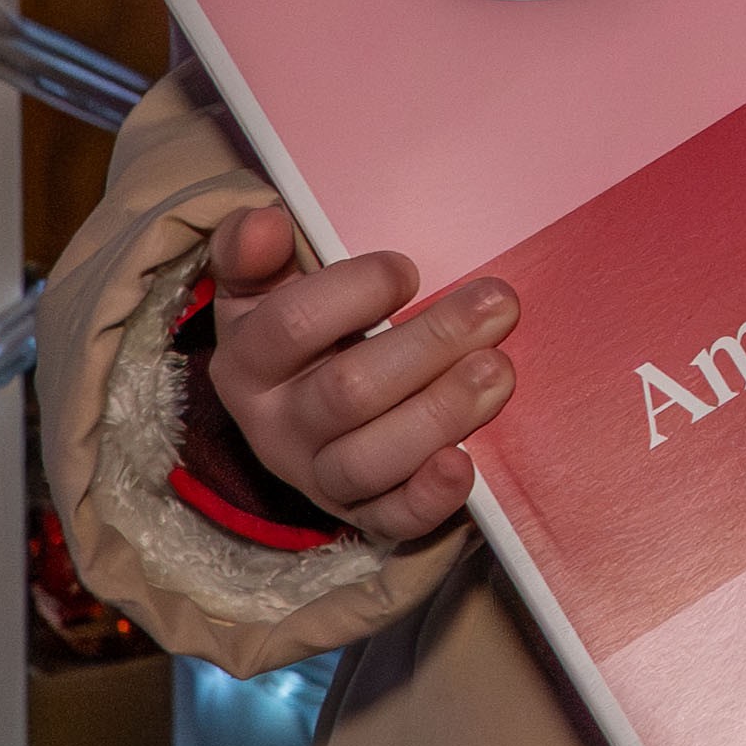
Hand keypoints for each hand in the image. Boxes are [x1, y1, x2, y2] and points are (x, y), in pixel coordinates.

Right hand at [202, 197, 507, 550]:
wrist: (300, 410)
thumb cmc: (302, 330)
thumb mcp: (262, 287)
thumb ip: (254, 250)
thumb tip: (264, 224)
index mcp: (247, 362)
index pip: (292, 325)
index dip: (357, 291)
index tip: (410, 270)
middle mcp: (274, 427)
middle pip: (348, 391)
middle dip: (431, 343)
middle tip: (498, 305)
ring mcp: (316, 477)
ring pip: (371, 459)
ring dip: (442, 413)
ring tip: (498, 369)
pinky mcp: (361, 514)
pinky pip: (391, 522)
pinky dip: (428, 500)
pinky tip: (464, 465)